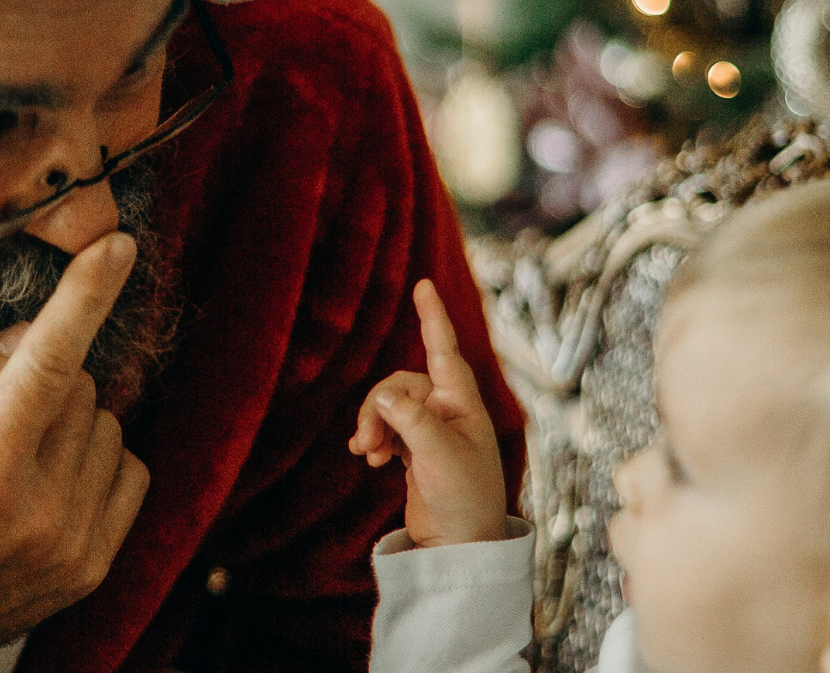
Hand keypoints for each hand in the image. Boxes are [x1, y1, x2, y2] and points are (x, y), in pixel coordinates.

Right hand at [0, 233, 150, 672]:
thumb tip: (33, 333)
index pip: (47, 365)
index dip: (84, 297)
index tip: (117, 247)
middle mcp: (39, 516)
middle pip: (81, 389)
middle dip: (40, 382)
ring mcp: (73, 550)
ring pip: (110, 427)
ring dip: (70, 422)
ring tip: (5, 460)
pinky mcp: (90, 572)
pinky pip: (132, 473)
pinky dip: (97, 459)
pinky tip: (44, 481)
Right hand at [349, 280, 507, 546]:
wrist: (461, 545)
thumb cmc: (463, 498)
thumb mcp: (438, 455)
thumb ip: (411, 419)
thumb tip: (382, 397)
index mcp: (463, 403)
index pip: (443, 350)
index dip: (432, 317)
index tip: (423, 285)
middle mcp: (448, 410)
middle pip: (399, 384)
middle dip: (377, 408)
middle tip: (367, 444)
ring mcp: (431, 430)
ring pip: (389, 406)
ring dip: (373, 425)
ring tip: (368, 455)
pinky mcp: (416, 450)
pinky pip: (387, 427)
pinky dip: (375, 438)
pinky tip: (369, 459)